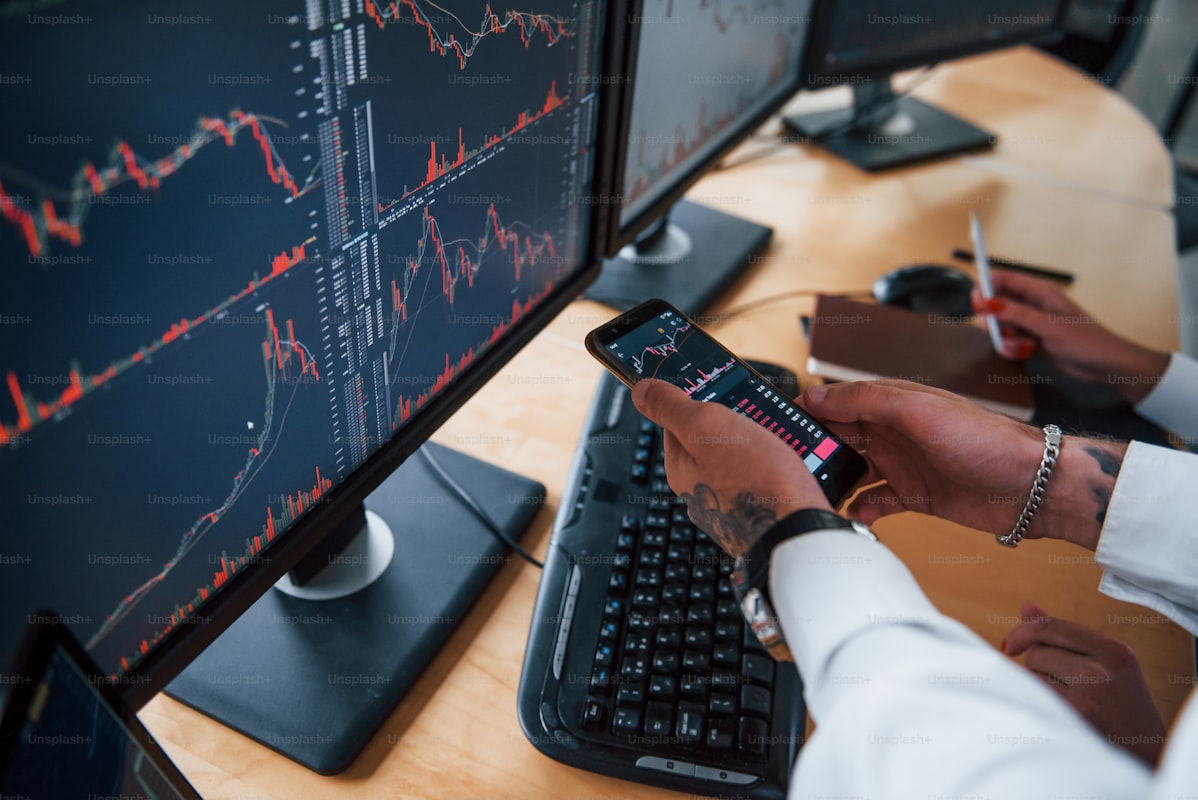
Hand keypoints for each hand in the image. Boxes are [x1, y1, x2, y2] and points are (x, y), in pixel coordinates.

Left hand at [631, 379, 831, 556]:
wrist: (797, 533)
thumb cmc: (754, 482)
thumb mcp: (706, 426)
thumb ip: (671, 406)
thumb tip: (641, 390)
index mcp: (680, 466)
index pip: (677, 419)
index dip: (698, 399)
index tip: (718, 388)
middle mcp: (699, 488)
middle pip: (711, 439)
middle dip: (733, 421)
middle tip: (756, 413)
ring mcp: (728, 502)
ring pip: (739, 457)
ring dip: (758, 440)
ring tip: (777, 434)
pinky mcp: (756, 512)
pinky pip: (760, 476)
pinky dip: (773, 463)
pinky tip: (787, 459)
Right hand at [800, 380, 1125, 549]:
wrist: (1033, 486)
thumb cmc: (985, 440)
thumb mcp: (918, 410)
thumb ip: (865, 400)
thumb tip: (816, 394)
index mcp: (891, 404)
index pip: (836, 402)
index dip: (807, 413)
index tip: (778, 428)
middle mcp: (893, 432)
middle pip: (838, 439)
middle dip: (813, 452)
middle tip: (789, 468)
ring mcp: (903, 465)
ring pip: (852, 472)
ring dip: (833, 483)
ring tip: (816, 494)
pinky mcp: (915, 496)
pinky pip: (875, 502)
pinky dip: (861, 509)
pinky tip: (854, 515)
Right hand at [972, 271, 1168, 403]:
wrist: (1104, 366)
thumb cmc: (1083, 340)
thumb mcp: (1047, 325)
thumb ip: (1015, 313)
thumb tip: (986, 302)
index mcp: (1039, 292)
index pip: (1004, 280)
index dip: (987, 288)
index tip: (977, 304)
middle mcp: (1032, 306)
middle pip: (997, 304)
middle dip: (994, 319)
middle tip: (996, 332)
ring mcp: (1031, 324)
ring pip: (1002, 326)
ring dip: (1005, 338)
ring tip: (1022, 347)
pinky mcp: (1031, 342)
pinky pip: (1010, 342)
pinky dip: (1012, 349)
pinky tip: (1027, 354)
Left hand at [1003, 602, 1165, 764]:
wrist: (1147, 757)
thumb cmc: (1121, 709)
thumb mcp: (1107, 666)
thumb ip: (1065, 637)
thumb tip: (1027, 608)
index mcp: (1114, 651)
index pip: (1051, 626)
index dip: (1023, 632)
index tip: (1011, 646)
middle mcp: (1102, 668)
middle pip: (1037, 651)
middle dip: (1037, 665)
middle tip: (1061, 687)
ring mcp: (1089, 692)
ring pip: (1032, 673)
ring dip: (1037, 685)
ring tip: (1065, 702)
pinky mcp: (1073, 714)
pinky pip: (1032, 695)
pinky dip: (1034, 702)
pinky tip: (1055, 714)